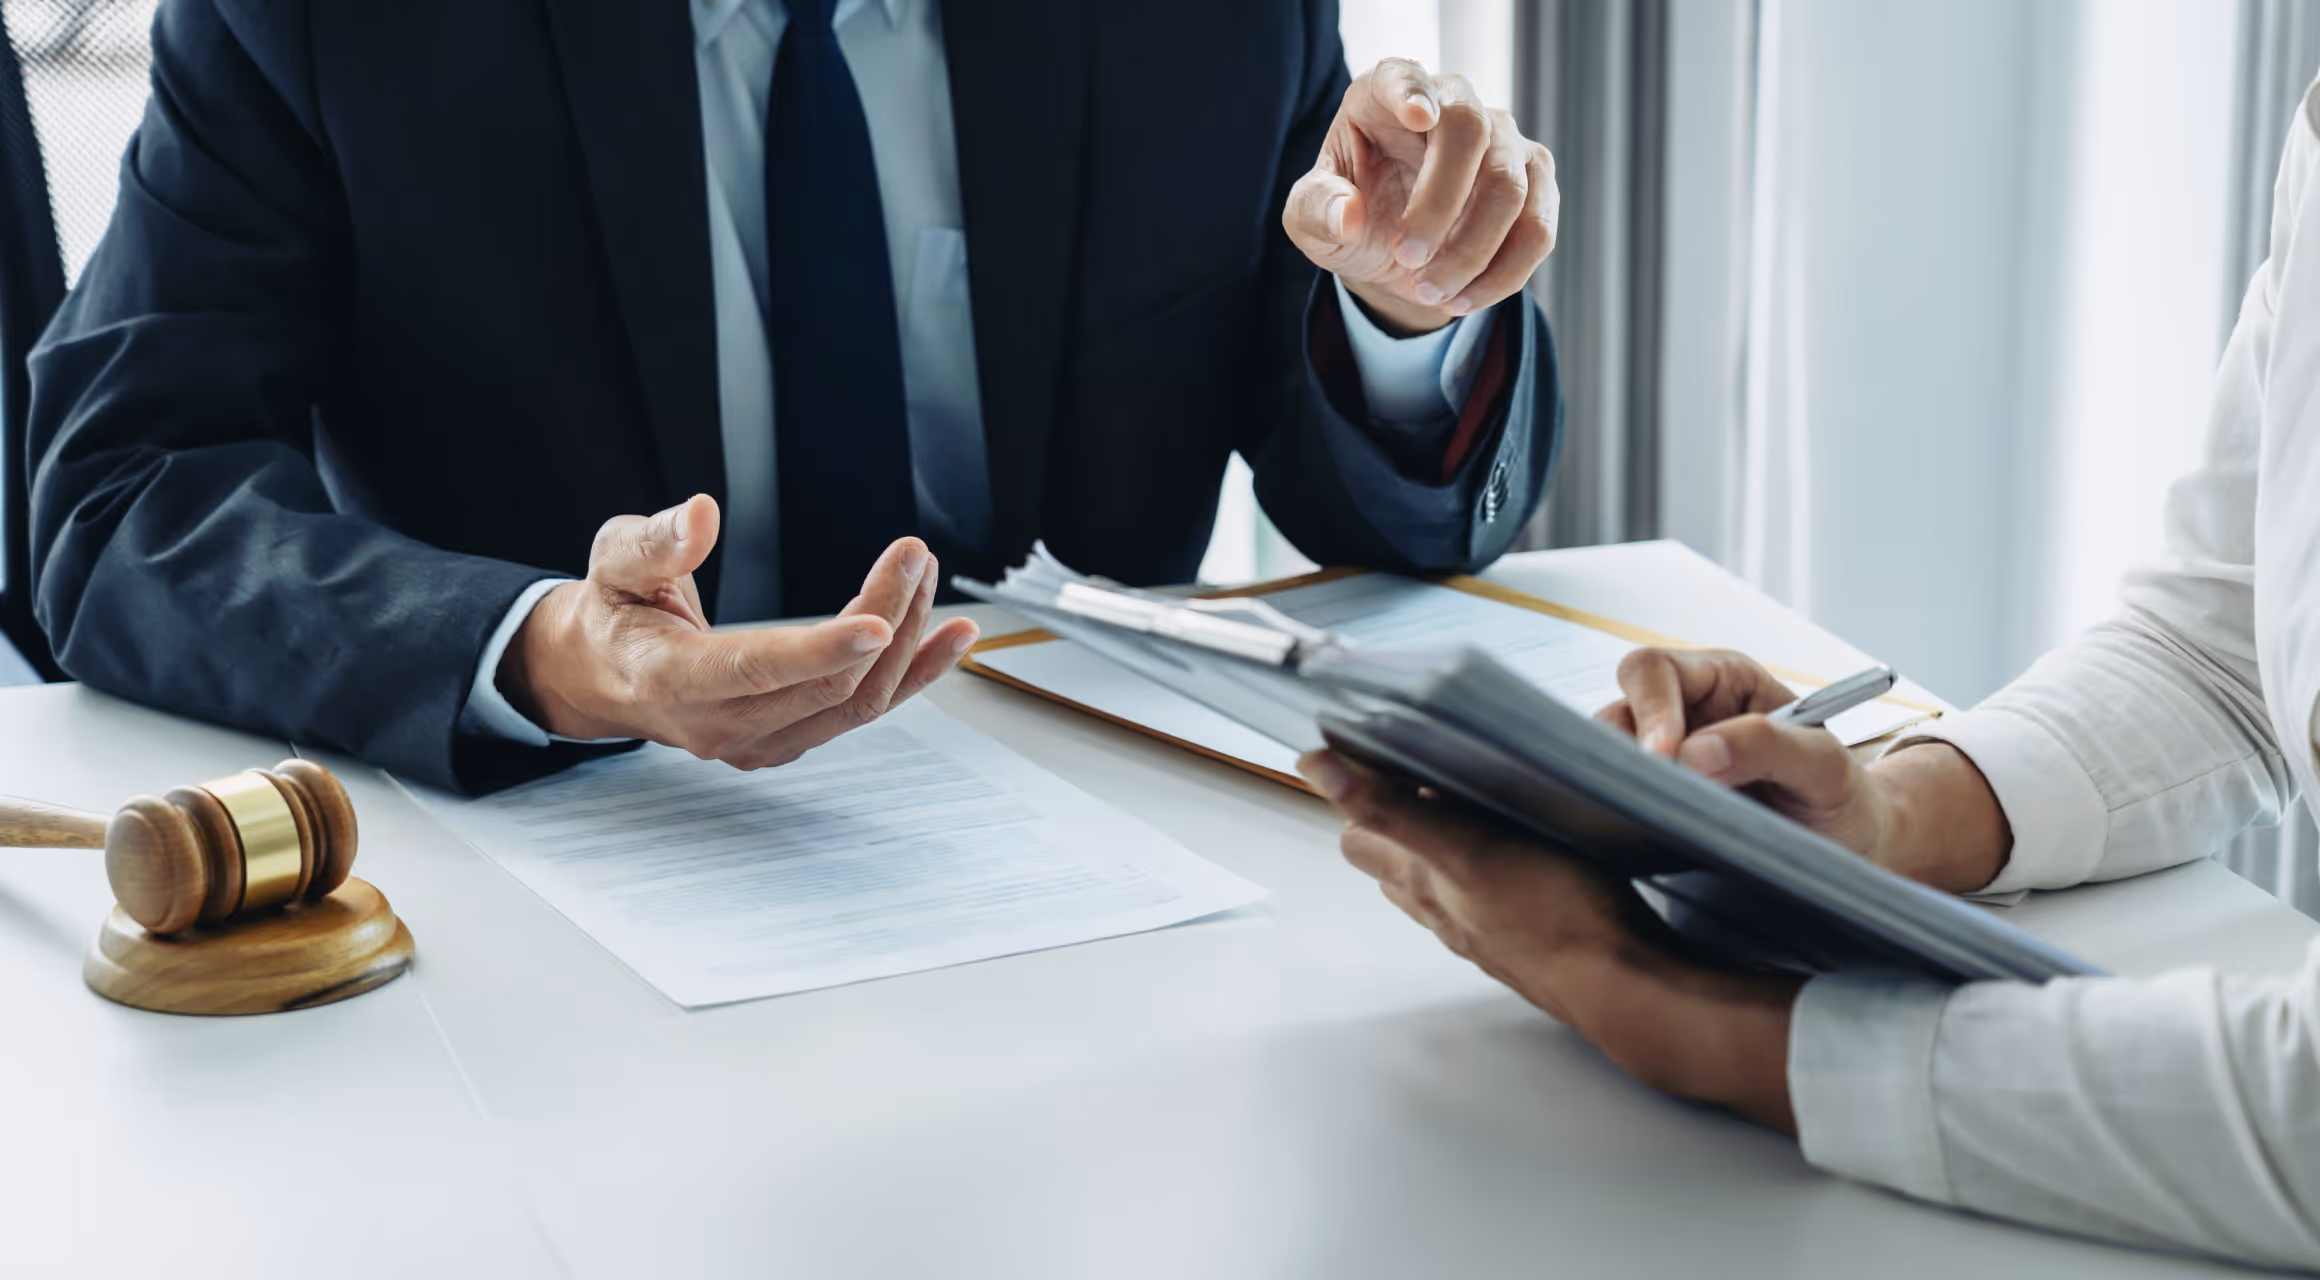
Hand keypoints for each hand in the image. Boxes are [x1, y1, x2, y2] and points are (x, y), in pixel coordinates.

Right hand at [496, 494, 979, 767]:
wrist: (605, 675)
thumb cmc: (615, 613)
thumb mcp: (616, 562)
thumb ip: (655, 541)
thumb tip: (702, 514)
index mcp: (671, 680)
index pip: (755, 669)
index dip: (819, 649)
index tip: (875, 619)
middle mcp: (719, 724)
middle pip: (824, 683)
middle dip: (881, 617)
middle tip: (913, 557)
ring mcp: (757, 742)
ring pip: (853, 703)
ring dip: (905, 644)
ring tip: (931, 584)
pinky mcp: (787, 741)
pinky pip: (859, 713)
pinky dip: (910, 676)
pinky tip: (948, 640)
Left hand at [1284, 59, 1557, 336]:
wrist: (1393, 249)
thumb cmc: (1349, 213)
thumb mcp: (1311, 220)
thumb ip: (1317, 210)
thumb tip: (1348, 215)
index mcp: (1387, 93)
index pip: (1405, 75)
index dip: (1413, 91)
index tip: (1419, 115)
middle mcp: (1454, 102)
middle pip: (1472, 131)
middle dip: (1442, 205)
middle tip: (1407, 261)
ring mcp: (1503, 138)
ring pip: (1510, 188)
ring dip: (1470, 253)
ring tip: (1429, 292)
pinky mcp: (1534, 180)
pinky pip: (1537, 229)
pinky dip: (1502, 274)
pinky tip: (1462, 299)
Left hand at [1299, 749, 1799, 1131]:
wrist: (1624, 986)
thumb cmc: (1553, 914)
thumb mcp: (1463, 846)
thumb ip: (1389, 809)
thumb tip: (1317, 769)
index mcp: (1422, 881)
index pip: (1360, 835)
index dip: (1361, 795)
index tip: (1378, 755)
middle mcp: (1444, 912)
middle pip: (1394, 862)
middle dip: (1397, 820)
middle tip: (1430, 778)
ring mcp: (1485, 932)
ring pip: (1442, 886)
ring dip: (1444, 851)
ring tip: (1477, 813)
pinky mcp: (1527, 943)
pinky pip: (1489, 906)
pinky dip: (1488, 881)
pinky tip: (1524, 862)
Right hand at [1596, 648, 2010, 893]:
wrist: (1851, 849)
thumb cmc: (1844, 798)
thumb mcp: (1826, 768)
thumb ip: (1770, 748)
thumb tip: (1695, 754)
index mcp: (1723, 681)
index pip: (1654, 670)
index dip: (1649, 709)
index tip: (1664, 760)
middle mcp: (1684, 711)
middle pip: (1617, 709)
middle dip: (1625, 750)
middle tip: (1654, 796)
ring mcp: (1666, 756)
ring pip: (1608, 754)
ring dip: (1625, 784)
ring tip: (1664, 818)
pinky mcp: (1655, 799)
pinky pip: (1618, 793)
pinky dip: (1625, 810)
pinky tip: (1653, 832)